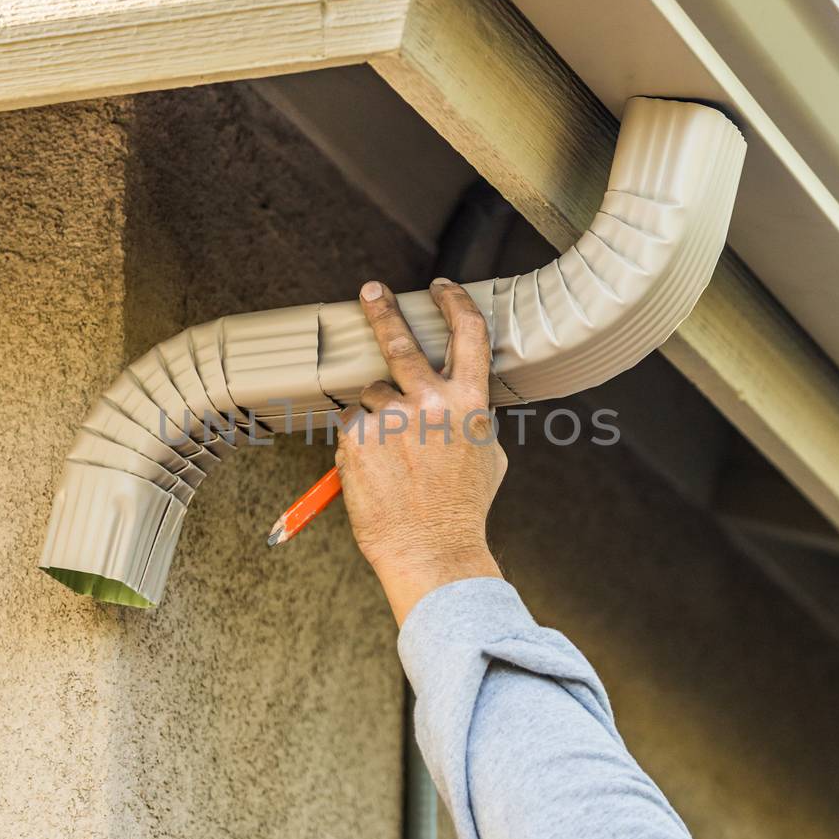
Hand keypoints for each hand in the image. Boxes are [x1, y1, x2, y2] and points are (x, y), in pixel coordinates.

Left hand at [335, 278, 506, 624]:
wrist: (431, 550)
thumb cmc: (461, 509)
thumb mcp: (486, 456)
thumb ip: (471, 418)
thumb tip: (459, 399)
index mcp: (469, 405)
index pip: (467, 335)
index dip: (455, 304)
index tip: (441, 288)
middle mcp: (430, 403)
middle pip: (400, 341)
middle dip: (382, 309)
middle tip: (370, 291)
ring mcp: (390, 419)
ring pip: (372, 396)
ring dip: (377, 416)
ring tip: (392, 460)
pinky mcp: (358, 437)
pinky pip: (352, 425)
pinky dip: (359, 442)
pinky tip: (377, 471)